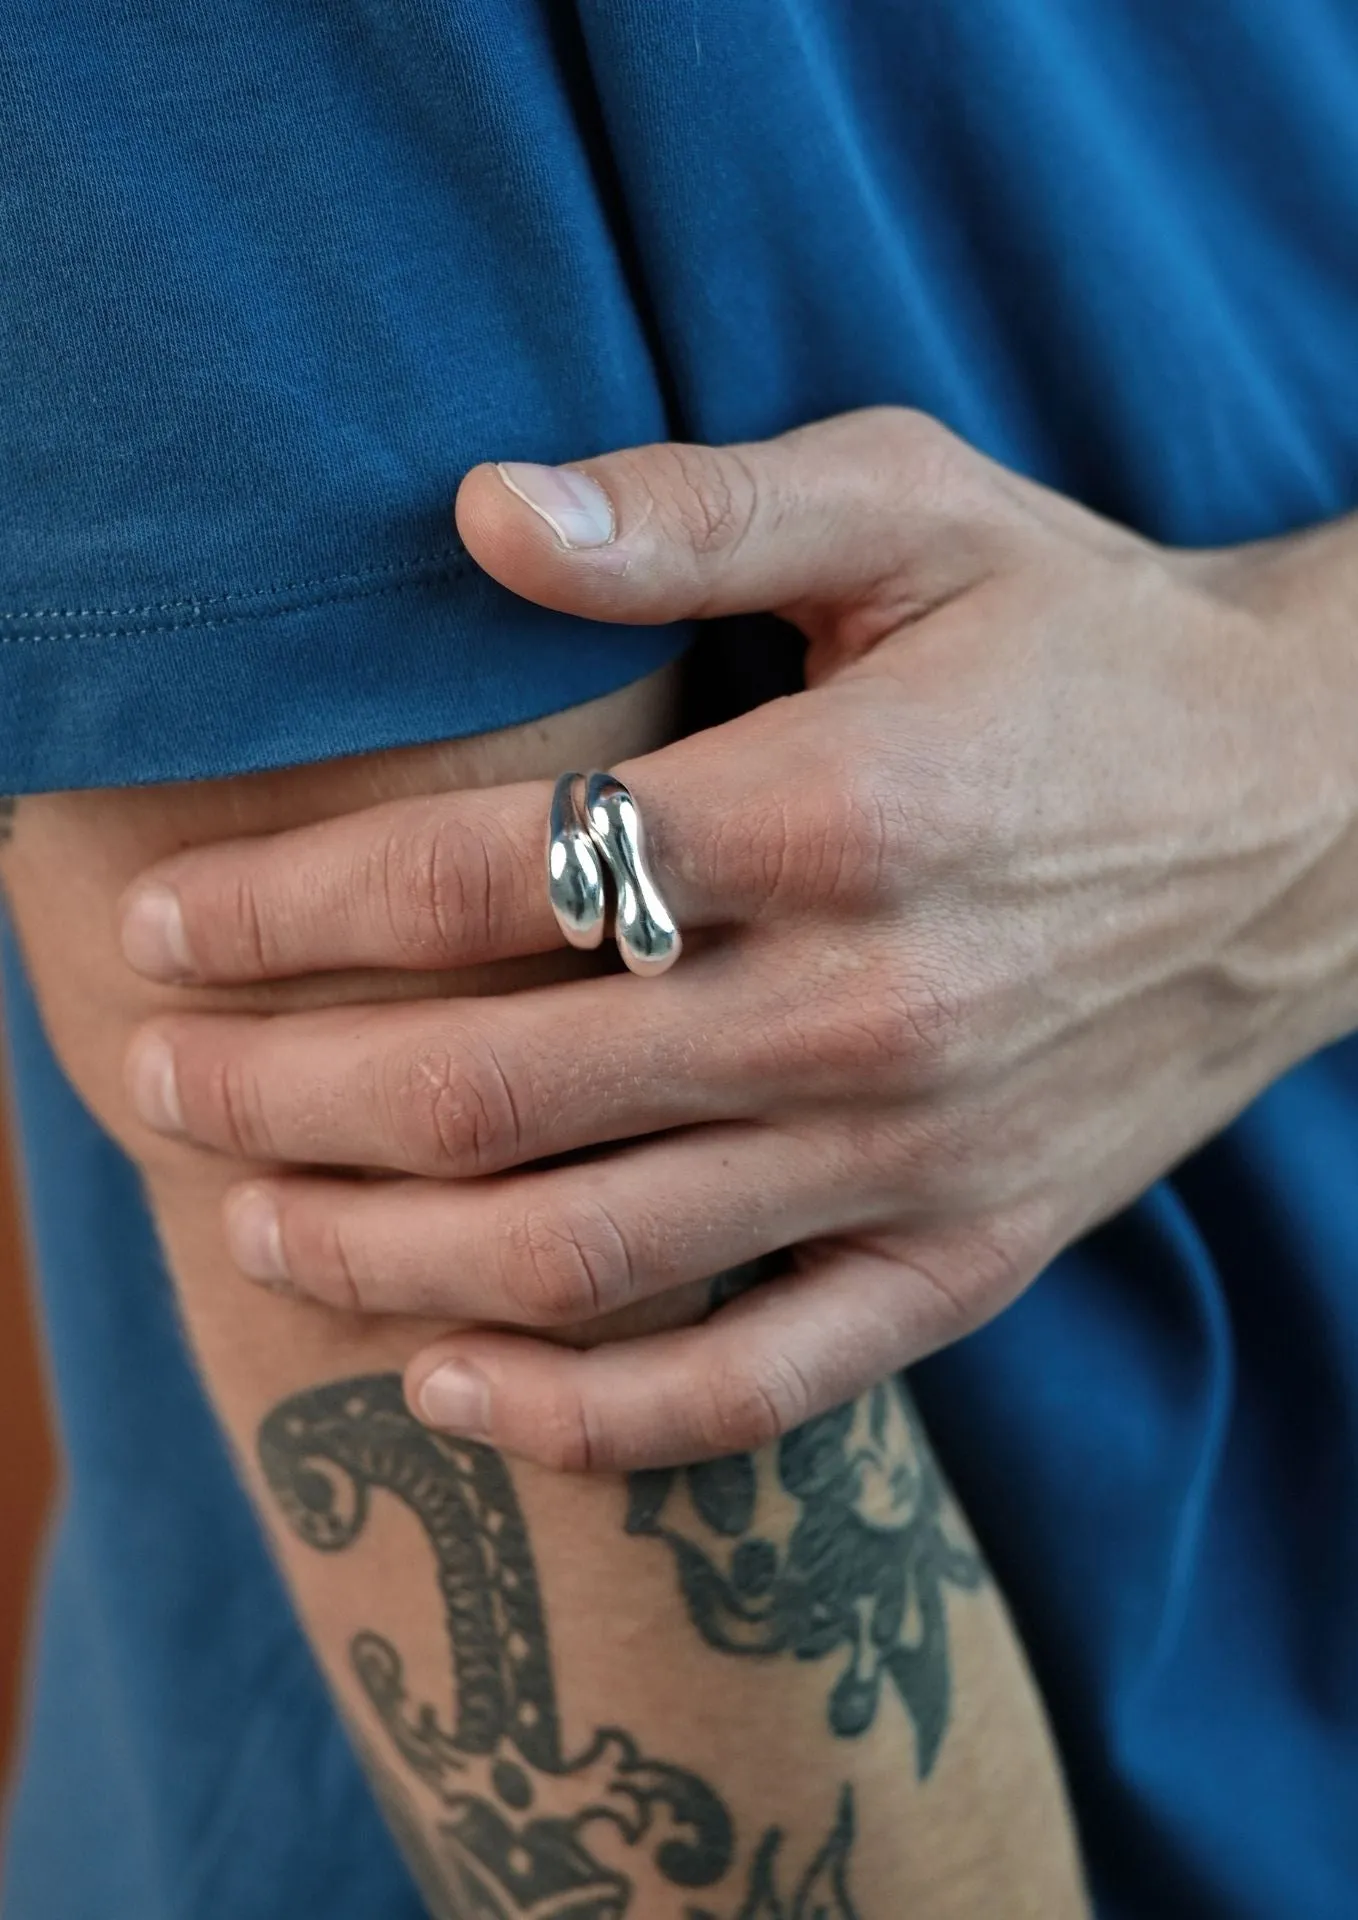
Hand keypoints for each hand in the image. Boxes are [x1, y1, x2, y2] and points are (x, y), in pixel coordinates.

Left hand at [117, 407, 1357, 1467]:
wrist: (1318, 814)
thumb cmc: (1091, 645)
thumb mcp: (915, 510)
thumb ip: (694, 511)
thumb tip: (473, 511)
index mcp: (833, 810)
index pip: (480, 880)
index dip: (282, 911)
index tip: (166, 927)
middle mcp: (866, 1008)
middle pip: (496, 1092)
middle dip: (285, 1099)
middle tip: (160, 1087)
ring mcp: (919, 1156)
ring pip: (589, 1255)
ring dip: (382, 1258)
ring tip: (252, 1229)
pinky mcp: (969, 1255)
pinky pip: (755, 1382)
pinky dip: (586, 1415)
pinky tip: (450, 1388)